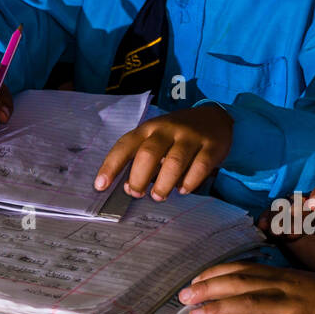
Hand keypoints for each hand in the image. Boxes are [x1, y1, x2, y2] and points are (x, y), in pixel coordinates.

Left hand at [94, 105, 231, 200]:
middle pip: (148, 154)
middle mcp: (167, 130)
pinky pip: (199, 166)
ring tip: (158, 196)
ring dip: (163, 183)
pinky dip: (189, 182)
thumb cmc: (176, 134)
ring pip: (174, 162)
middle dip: (138, 177)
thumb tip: (129, 188)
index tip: (100, 185)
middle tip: (136, 193)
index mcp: (148, 128)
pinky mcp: (211, 146)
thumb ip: (142, 160)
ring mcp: (190, 136)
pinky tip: (183, 189)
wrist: (214, 117)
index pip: (125, 145)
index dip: (111, 165)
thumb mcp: (156, 139)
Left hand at [180, 261, 314, 313]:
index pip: (242, 268)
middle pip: (239, 282)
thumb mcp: (303, 287)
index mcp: (282, 274)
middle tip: (182, 296)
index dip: (215, 273)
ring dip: (219, 309)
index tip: (193, 280)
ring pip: (249, 303)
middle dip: (208, 288)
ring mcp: (293, 304)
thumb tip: (251, 294)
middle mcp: (284, 284)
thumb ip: (278, 288)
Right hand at [256, 182, 314, 276]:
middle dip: (296, 213)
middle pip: (301, 200)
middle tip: (295, 230)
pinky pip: (271, 218)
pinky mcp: (282, 225)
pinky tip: (263, 227)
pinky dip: (266, 221)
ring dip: (279, 219)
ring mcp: (295, 213)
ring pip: (283, 208)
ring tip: (280, 234)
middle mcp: (312, 203)